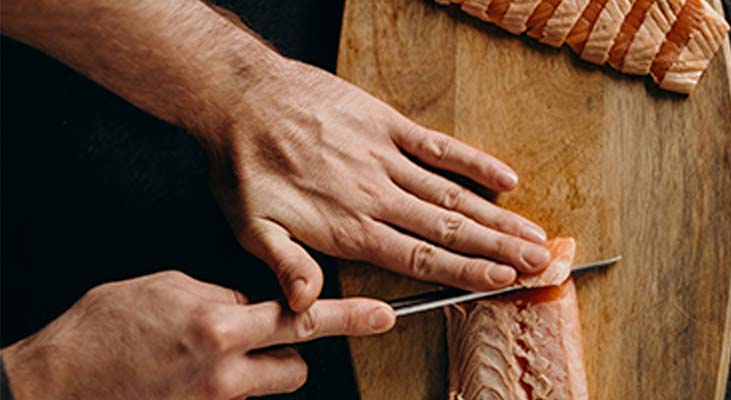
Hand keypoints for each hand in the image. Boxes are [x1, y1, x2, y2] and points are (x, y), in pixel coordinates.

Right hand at [1, 271, 394, 398]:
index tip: (381, 314)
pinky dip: (228, 385)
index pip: (298, 316)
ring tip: (220, 355)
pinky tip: (192, 373)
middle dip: (293, 345)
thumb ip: (218, 296)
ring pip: (272, 385)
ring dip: (261, 369)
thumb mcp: (164, 288)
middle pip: (297, 361)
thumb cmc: (100, 331)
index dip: (342, 312)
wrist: (53, 385)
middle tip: (288, 332)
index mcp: (217, 324)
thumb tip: (246, 304)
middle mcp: (224, 368)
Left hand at [208, 59, 550, 311]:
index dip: (466, 272)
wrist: (243, 99)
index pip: (419, 257)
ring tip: (531, 232)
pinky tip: (504, 176)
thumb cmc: (245, 167)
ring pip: (451, 192)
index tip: (503, 282)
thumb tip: (307, 304)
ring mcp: (385, 157)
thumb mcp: (251, 227)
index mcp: (349, 227)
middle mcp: (377, 195)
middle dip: (497, 249)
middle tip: (538, 262)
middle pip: (448, 228)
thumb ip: (286, 265)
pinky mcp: (385, 123)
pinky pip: (437, 145)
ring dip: (495, 215)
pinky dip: (472, 160)